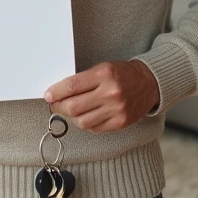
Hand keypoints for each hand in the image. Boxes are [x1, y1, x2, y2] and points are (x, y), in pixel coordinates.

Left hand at [44, 60, 160, 132]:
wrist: (149, 83)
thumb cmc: (122, 74)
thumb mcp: (103, 68)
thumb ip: (83, 80)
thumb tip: (59, 92)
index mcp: (104, 74)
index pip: (72, 86)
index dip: (56, 92)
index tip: (48, 95)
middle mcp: (111, 93)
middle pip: (74, 106)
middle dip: (59, 106)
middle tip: (55, 104)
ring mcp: (117, 110)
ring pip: (82, 121)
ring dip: (71, 117)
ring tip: (71, 111)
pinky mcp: (121, 122)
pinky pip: (95, 128)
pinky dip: (86, 124)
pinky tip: (86, 116)